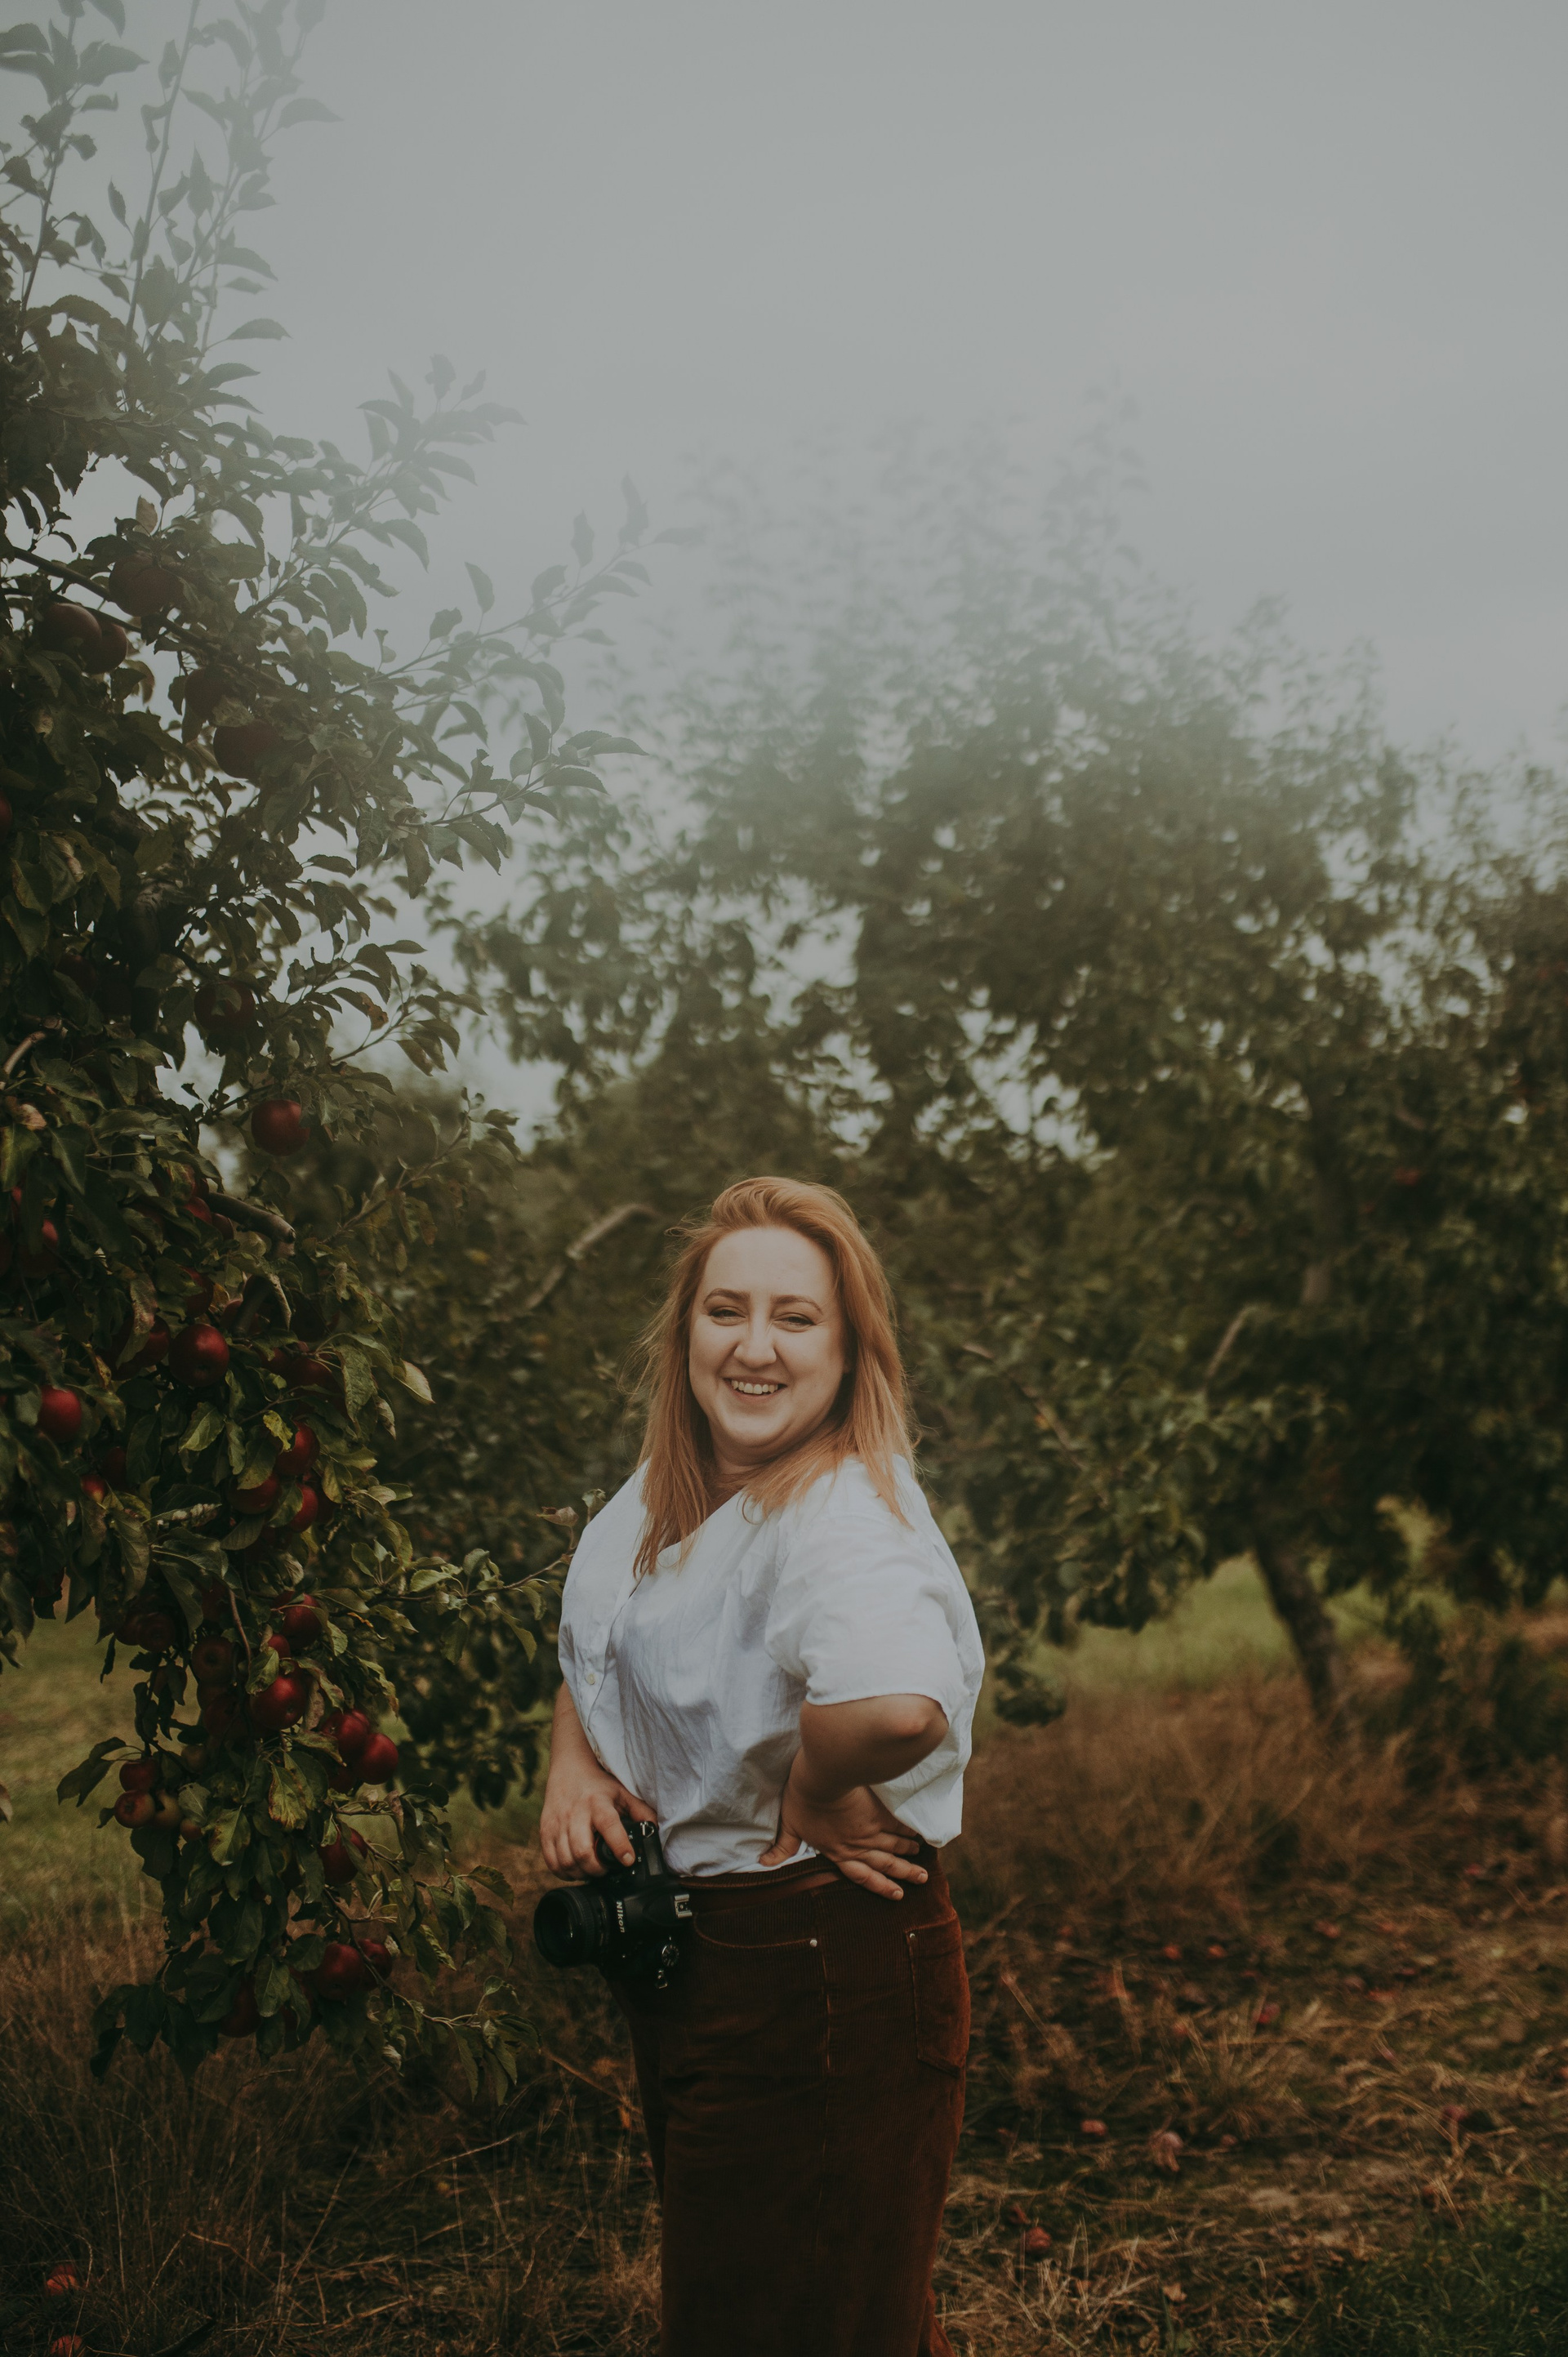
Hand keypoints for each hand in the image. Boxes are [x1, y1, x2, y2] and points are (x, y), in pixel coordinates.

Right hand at [540, 1756, 655, 1880]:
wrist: (568, 1769)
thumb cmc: (598, 1785)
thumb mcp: (622, 1793)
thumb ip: (640, 1811)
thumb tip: (655, 1831)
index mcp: (597, 1803)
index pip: (609, 1826)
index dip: (620, 1846)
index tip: (628, 1860)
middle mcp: (575, 1813)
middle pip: (582, 1851)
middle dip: (597, 1869)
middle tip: (607, 1870)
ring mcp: (557, 1823)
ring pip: (566, 1860)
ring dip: (581, 1873)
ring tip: (592, 1871)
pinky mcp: (545, 1831)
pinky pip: (551, 1861)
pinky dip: (564, 1872)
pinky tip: (575, 1869)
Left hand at [759, 1756, 926, 1899]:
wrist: (820, 1778)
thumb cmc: (801, 1800)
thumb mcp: (788, 1826)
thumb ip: (781, 1848)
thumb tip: (763, 1864)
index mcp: (837, 1851)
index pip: (862, 1875)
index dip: (880, 1886)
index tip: (897, 1894)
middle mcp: (857, 1845)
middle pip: (885, 1863)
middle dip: (904, 1873)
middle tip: (921, 1879)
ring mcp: (870, 1829)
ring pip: (894, 1845)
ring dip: (908, 1853)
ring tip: (921, 1857)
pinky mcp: (878, 1811)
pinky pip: (897, 1824)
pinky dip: (908, 1829)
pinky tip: (918, 1832)